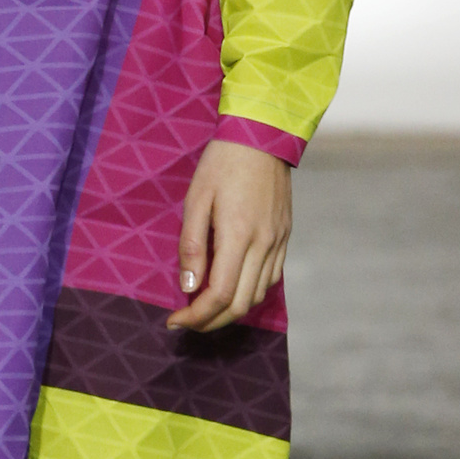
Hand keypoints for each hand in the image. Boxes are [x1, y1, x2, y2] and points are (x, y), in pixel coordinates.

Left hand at [167, 140, 290, 333]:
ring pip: (257, 295)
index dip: (196, 316)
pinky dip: (249, 293)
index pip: (219, 295)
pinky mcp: (285, 237)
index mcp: (238, 236)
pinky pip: (270, 279)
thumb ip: (192, 246)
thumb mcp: (196, 199)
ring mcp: (278, 242)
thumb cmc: (222, 164)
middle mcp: (263, 245)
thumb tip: (189, 287)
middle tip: (187, 321)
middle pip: (240, 304)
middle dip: (211, 322)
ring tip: (205, 309)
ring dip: (231, 311)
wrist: (263, 136)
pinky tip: (231, 289)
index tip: (175, 320)